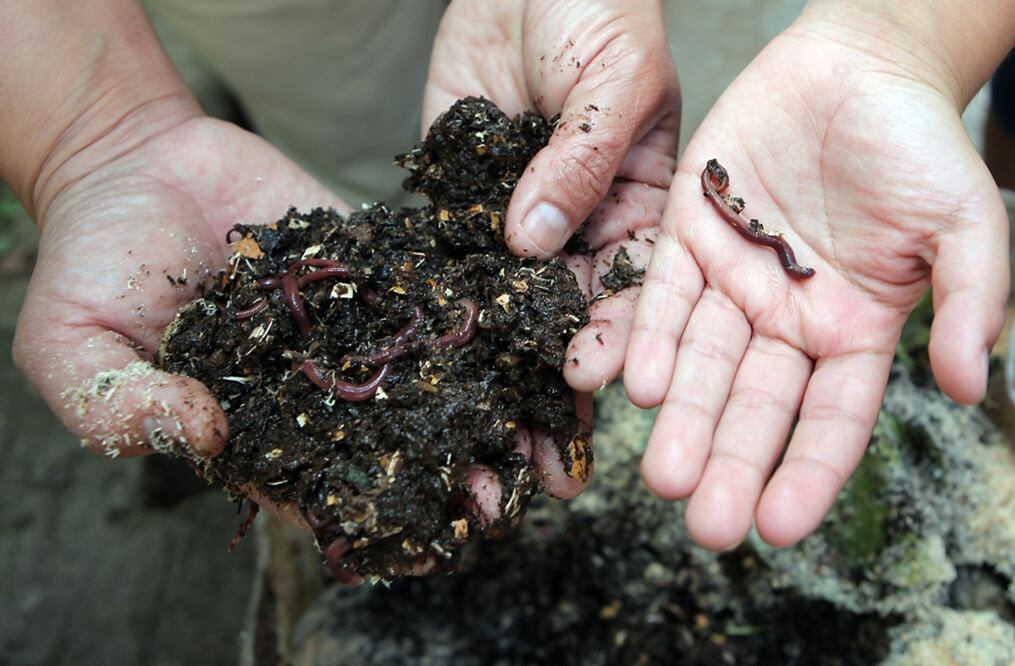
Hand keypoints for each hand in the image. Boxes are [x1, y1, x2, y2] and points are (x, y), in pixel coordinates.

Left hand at [424, 0, 679, 495]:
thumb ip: (582, 159)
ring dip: (493, 368)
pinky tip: (423, 360)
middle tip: (538, 449)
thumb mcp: (614, 79)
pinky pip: (447, 263)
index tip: (592, 378)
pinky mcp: (457, 208)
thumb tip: (531, 242)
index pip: (635, 289)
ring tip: (478, 431)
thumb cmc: (597, 10)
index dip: (618, 337)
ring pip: (505, 307)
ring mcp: (515, 225)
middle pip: (568, 318)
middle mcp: (580, 231)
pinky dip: (436, 309)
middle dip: (552, 382)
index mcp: (640, 211)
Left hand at [625, 13, 1008, 549]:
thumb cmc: (920, 144)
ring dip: (680, 418)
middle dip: (728, 463)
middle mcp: (786, 321)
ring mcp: (733, 281)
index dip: (806, 474)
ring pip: (701, 362)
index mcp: (853, 332)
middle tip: (703, 523)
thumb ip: (972, 301)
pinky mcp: (688, 236)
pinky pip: (664, 295)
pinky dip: (650, 337)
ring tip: (660, 475)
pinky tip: (637, 383)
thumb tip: (968, 385)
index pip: (829, 420)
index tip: (778, 527)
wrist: (858, 66)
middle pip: (753, 406)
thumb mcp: (965, 222)